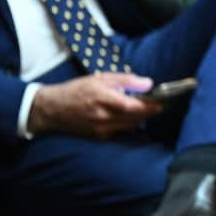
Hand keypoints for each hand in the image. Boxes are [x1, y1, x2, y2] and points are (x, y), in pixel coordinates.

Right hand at [27, 73, 159, 138]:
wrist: (53, 110)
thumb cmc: (77, 90)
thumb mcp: (100, 78)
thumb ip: (126, 80)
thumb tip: (148, 83)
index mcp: (103, 98)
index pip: (134, 105)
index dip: (151, 105)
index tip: (163, 101)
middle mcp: (104, 117)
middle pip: (136, 117)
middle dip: (150, 111)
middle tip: (160, 104)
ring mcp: (102, 129)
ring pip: (131, 125)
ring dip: (141, 117)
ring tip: (147, 108)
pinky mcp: (100, 137)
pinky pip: (122, 131)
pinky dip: (129, 123)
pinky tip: (131, 116)